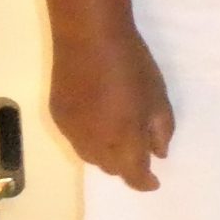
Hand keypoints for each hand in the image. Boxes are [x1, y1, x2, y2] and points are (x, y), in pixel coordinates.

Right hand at [49, 27, 174, 190]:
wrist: (88, 37)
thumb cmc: (131, 64)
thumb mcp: (158, 97)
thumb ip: (161, 130)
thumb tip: (158, 153)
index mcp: (122, 137)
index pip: (133, 173)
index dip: (144, 182)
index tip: (154, 182)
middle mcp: (93, 141)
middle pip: (109, 168)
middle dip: (126, 167)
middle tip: (140, 156)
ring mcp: (71, 130)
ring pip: (90, 156)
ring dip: (106, 156)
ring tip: (120, 142)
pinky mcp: (57, 115)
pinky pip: (75, 139)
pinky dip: (89, 140)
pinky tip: (98, 124)